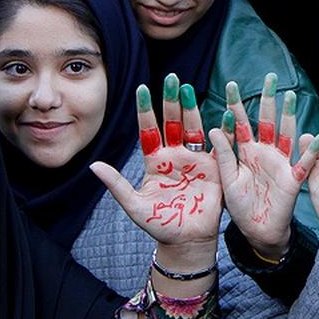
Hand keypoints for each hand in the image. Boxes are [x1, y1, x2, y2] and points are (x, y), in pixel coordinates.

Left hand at [91, 73, 220, 251]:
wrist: (186, 240)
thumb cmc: (159, 224)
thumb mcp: (134, 205)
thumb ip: (116, 184)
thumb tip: (93, 164)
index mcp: (155, 161)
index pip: (149, 129)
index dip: (145, 109)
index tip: (142, 88)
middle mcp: (175, 155)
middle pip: (173, 122)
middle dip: (172, 100)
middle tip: (172, 78)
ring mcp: (196, 160)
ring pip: (194, 128)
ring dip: (192, 108)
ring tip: (190, 89)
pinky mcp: (215, 168)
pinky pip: (219, 146)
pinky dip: (223, 130)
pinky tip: (225, 113)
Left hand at [210, 73, 318, 260]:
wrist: (256, 231)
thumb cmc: (240, 206)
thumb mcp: (227, 179)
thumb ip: (224, 154)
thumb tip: (214, 126)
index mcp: (246, 152)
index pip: (241, 123)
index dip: (236, 105)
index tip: (231, 84)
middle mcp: (265, 153)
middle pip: (267, 121)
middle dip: (268, 100)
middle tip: (269, 76)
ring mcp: (280, 164)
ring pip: (285, 135)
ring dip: (289, 116)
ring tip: (290, 96)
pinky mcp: (292, 180)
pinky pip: (303, 164)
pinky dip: (310, 152)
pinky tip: (315, 137)